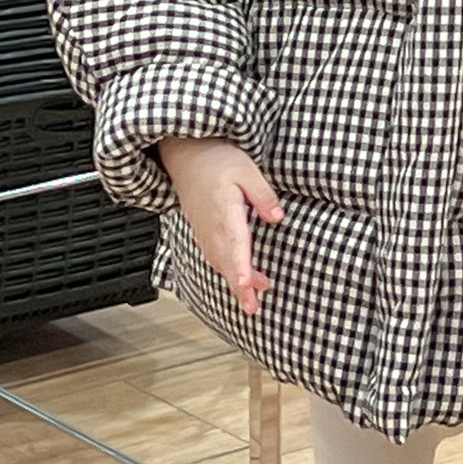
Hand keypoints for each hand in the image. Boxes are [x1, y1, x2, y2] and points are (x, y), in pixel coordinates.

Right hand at [155, 136, 284, 316]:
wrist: (186, 154)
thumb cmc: (216, 159)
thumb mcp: (247, 169)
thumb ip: (262, 194)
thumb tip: (277, 216)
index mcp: (224, 211)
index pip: (235, 244)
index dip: (240, 267)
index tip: (246, 285)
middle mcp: (212, 225)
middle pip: (226, 262)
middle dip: (239, 288)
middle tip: (252, 309)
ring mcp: (205, 229)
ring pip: (220, 261)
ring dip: (235, 280)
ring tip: (252, 298)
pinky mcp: (202, 230)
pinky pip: (213, 255)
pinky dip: (225, 270)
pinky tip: (237, 277)